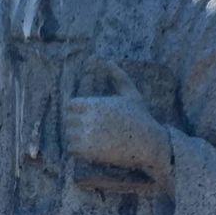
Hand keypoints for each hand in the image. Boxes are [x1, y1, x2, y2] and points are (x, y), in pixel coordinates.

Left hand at [65, 61, 171, 190]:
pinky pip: (72, 150)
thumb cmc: (141, 118)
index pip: (70, 105)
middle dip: (74, 124)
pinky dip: (77, 150)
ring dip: (75, 137)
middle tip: (85, 129)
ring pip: (69, 135)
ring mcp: (87, 136)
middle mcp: (89, 119)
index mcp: (95, 104)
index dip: (75, 110)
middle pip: (68, 120)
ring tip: (88, 139)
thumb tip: (108, 62)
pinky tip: (90, 149)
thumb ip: (118, 77)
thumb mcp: (131, 94)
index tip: (83, 116)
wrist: (148, 144)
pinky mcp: (89, 152)